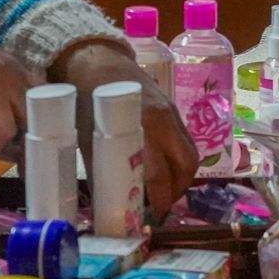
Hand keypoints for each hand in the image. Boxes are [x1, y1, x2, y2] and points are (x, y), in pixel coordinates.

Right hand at [0, 1, 41, 161]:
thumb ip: (2, 87)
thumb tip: (7, 123)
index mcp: (17, 71)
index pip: (41, 105)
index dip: (38, 131)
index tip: (29, 152)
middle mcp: (10, 79)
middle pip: (27, 122)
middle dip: (19, 147)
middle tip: (9, 163)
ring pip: (4, 132)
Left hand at [51, 41, 197, 225]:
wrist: (97, 62)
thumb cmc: (87, 101)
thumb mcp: (88, 139)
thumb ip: (102, 171)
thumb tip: (108, 205)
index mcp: (143, 128)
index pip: (160, 174)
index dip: (160, 200)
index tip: (153, 216)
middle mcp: (165, 121)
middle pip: (185, 166)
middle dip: (177, 192)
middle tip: (161, 207)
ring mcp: (173, 114)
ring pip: (191, 155)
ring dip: (182, 178)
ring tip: (164, 193)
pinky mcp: (174, 110)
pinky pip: (186, 142)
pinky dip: (180, 161)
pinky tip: (166, 171)